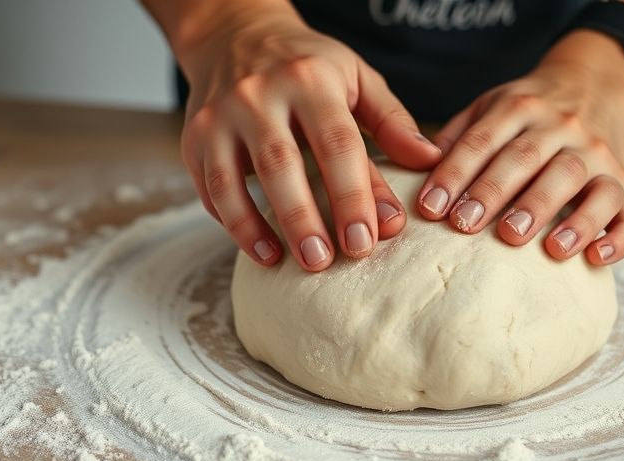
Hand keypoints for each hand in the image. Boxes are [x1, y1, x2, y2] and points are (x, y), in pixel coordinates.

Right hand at [175, 3, 440, 270]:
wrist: (234, 34)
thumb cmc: (307, 66)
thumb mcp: (356, 77)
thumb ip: (391, 121)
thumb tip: (429, 162)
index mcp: (309, 80)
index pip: (336, 143)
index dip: (353, 195)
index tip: (368, 240)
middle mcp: (258, 95)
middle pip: (281, 164)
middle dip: (305, 218)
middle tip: (327, 263)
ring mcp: (219, 117)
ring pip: (233, 180)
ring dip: (259, 227)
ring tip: (289, 263)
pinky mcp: (193, 139)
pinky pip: (210, 189)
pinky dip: (233, 224)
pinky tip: (261, 250)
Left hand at [416, 31, 623, 265]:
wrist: (600, 85)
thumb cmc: (532, 111)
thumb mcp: (494, 105)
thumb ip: (459, 137)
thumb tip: (416, 173)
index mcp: (522, 108)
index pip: (483, 140)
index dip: (455, 173)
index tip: (430, 207)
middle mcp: (564, 128)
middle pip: (529, 159)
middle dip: (496, 194)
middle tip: (466, 227)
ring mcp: (600, 156)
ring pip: (582, 180)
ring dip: (557, 214)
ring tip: (539, 247)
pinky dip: (616, 238)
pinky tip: (594, 258)